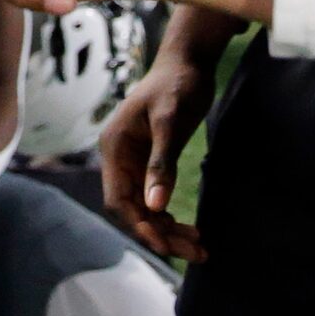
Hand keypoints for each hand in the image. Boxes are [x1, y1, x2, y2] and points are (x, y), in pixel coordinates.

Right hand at [99, 60, 216, 262]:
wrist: (187, 62)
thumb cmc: (177, 85)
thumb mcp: (170, 121)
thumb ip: (161, 163)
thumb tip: (155, 206)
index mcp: (115, 148)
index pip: (118, 200)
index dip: (140, 226)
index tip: (166, 245)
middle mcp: (119, 159)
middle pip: (133, 210)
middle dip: (161, 234)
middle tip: (196, 253)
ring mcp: (134, 162)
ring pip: (145, 209)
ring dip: (168, 231)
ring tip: (200, 248)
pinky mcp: (150, 163)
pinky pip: (154, 198)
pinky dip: (170, 217)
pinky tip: (191, 230)